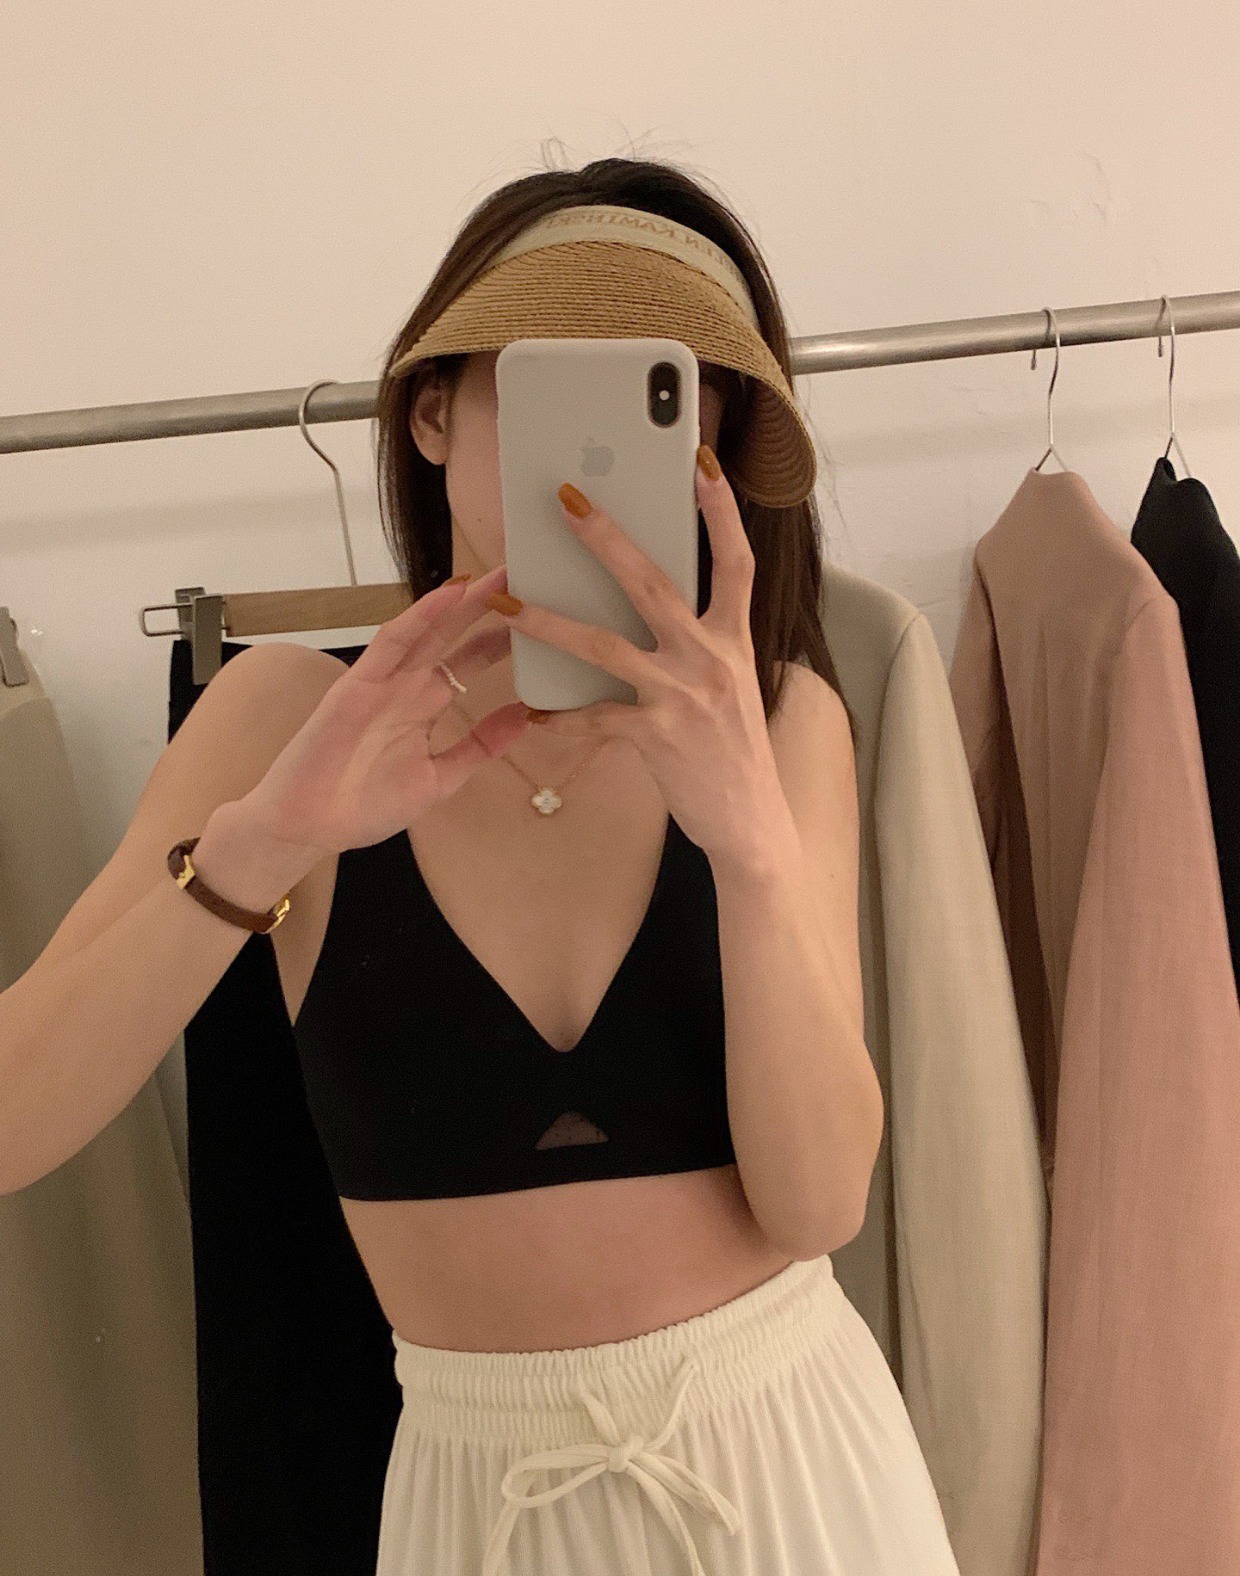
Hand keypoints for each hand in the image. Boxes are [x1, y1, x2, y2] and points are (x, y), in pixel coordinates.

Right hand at [240, 563, 529, 855]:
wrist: (310, 828)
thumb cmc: (365, 806)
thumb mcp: (441, 777)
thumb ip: (479, 746)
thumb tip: (526, 715)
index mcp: (423, 706)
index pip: (469, 662)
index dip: (500, 639)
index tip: (539, 619)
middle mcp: (405, 687)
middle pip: (453, 636)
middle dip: (487, 607)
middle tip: (526, 576)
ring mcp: (382, 682)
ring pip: (427, 630)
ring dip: (460, 602)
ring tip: (498, 576)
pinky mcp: (357, 684)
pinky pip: (391, 643)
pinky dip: (419, 617)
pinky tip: (449, 596)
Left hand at [484, 443, 785, 864]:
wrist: (752, 821)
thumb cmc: (734, 751)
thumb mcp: (732, 684)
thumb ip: (700, 643)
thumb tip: (656, 604)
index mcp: (734, 640)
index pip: (735, 561)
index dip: (720, 510)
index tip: (702, 462)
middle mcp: (712, 658)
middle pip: (653, 582)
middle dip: (606, 537)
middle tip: (566, 498)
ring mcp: (683, 696)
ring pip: (603, 644)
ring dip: (547, 621)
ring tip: (505, 602)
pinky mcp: (656, 736)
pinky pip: (594, 716)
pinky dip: (560, 715)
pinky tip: (533, 713)